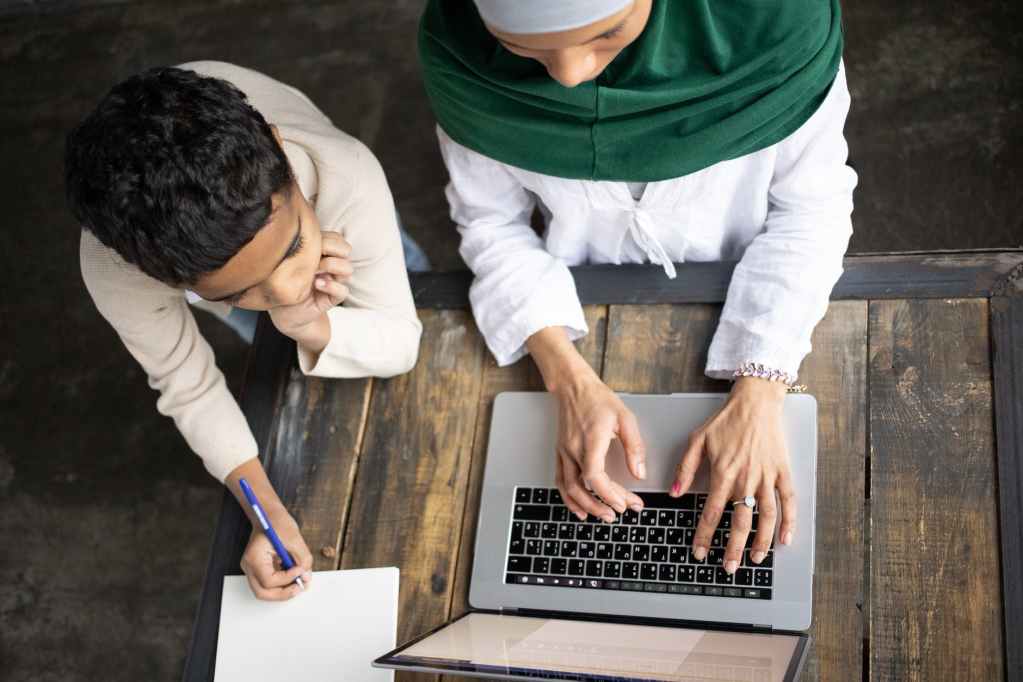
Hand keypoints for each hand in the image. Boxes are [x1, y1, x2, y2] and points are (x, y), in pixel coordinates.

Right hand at [239, 509, 313, 600]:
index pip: (268, 580)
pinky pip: (268, 584)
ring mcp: (252, 569)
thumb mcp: (295, 538)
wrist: (268, 515)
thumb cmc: (277, 522)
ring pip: (265, 591)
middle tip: (300, 587)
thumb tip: (306, 577)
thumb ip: (303, 559)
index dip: (287, 579)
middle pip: (262, 592)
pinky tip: (293, 575)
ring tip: (299, 581)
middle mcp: (249, 566)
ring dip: (283, 591)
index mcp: (254, 557)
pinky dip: (281, 584)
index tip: (301, 570)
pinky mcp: (258, 570)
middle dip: (283, 594)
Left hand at [268, 231, 352, 336]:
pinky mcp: (333, 298)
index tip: (310, 244)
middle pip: (345, 250)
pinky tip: (317, 285)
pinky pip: (343, 290)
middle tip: (313, 257)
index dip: (327, 239)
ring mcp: (333, 281)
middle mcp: (331, 266)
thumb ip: (299, 249)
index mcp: (322, 253)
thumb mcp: (288, 261)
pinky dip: (331, 286)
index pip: (336, 239)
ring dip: (332, 266)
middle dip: (331, 250)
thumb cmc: (282, 281)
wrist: (281, 309)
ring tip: (314, 271)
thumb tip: (304, 235)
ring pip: (347, 268)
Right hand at [527, 327, 646, 521]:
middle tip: (620, 513)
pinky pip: (560, 481)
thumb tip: (640, 473)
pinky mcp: (560, 453)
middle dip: (601, 505)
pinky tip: (580, 509)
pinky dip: (569, 499)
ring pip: (568, 488)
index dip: (609, 494)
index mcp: (590, 440)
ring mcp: (563, 452)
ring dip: (585, 506)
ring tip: (603, 516)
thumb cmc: (599, 400)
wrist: (574, 387)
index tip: (624, 504)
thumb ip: (634, 447)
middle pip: (581, 487)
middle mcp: (573, 449)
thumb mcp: (625, 419)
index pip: (595, 477)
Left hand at [670, 377, 794, 573]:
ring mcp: (767, 476)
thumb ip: (685, 468)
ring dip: (760, 541)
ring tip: (754, 560)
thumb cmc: (726, 420)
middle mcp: (746, 479)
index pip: (711, 513)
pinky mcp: (783, 472)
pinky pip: (788, 501)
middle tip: (728, 567)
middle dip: (733, 548)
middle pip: (740, 521)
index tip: (700, 552)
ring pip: (766, 516)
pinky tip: (785, 540)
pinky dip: (789, 522)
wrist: (756, 402)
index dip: (705, 536)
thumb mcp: (697, 440)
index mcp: (723, 473)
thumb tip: (675, 493)